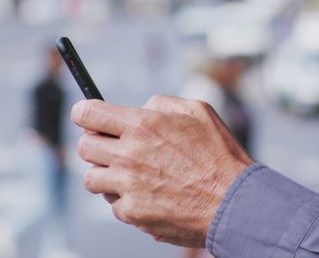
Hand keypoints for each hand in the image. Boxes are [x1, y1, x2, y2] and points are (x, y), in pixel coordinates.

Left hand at [71, 95, 253, 247]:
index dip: (84, 113)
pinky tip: (150, 195)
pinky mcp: (133, 213)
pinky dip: (127, 200)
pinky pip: (114, 204)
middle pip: (84, 147)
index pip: (88, 113)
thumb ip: (162, 104)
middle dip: (96, 144)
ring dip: (107, 175)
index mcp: (142, 124)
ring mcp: (128, 186)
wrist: (234, 201)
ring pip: (92, 179)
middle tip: (115, 148)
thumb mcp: (198, 110)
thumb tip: (141, 109)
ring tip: (133, 175)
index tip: (88, 117)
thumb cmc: (220, 153)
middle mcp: (129, 154)